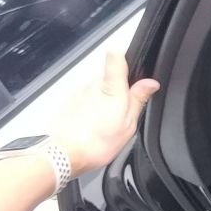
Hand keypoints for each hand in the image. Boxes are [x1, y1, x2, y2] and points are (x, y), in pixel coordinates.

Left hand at [51, 52, 159, 176]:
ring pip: (97, 90)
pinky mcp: (68, 103)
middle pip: (109, 76)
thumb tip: (150, 83)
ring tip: (106, 125)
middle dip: (117, 89)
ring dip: (103, 102)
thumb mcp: (128, 123)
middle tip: (122, 112)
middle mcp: (91, 83)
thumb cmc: (94, 141)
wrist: (61, 155)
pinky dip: (91, 111)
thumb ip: (138, 99)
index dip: (126, 58)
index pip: (117, 55)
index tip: (133, 69)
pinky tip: (93, 128)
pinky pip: (85, 102)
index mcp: (110, 85)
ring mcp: (77, 92)